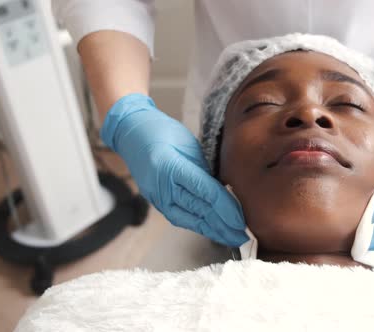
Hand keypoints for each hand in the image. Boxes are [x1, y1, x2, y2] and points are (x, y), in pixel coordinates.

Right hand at [101, 94, 248, 245]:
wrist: (130, 131)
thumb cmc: (161, 131)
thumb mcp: (189, 144)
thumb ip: (204, 169)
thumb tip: (224, 190)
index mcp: (172, 166)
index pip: (206, 193)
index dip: (226, 209)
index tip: (241, 221)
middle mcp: (163, 186)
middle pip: (199, 210)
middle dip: (223, 226)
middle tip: (242, 236)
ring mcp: (157, 196)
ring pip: (189, 219)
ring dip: (212, 231)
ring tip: (231, 238)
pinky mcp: (156, 201)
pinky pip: (180, 217)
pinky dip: (198, 225)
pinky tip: (212, 231)